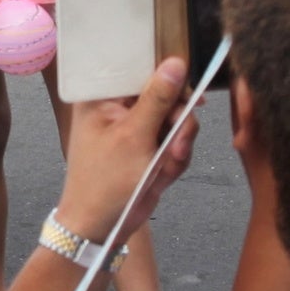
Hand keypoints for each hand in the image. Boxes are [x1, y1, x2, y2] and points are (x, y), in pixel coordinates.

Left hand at [55, 57, 204, 251]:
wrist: (101, 227)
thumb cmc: (104, 183)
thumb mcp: (133, 137)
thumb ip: (157, 99)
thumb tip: (176, 63)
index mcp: (103, 96)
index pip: (140, 66)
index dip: (168, 75)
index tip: (188, 90)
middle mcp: (120, 107)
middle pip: (167, 93)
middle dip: (177, 121)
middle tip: (176, 144)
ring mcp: (137, 128)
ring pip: (177, 119)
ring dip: (178, 144)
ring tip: (166, 165)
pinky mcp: (150, 148)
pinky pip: (176, 142)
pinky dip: (174, 160)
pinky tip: (161, 176)